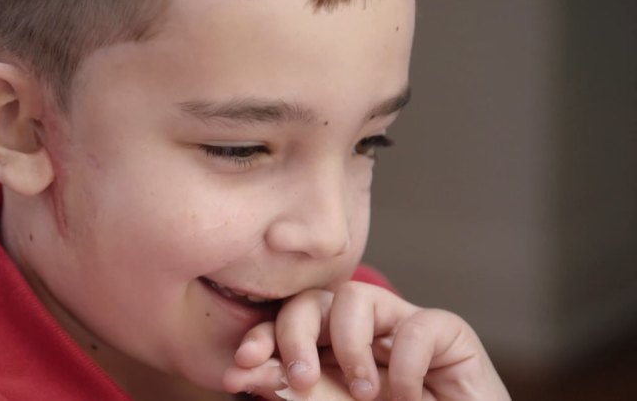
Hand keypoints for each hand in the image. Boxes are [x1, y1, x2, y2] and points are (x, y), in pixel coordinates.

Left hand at [223, 282, 509, 399]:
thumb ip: (295, 394)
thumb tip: (243, 375)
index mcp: (330, 351)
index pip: (286, 325)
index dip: (262, 336)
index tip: (241, 364)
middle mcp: (362, 331)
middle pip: (313, 301)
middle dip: (295, 333)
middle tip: (300, 380)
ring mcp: (401, 326)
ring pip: (356, 296)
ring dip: (350, 345)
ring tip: (364, 393)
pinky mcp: (447, 331)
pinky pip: (416, 326)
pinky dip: (405, 366)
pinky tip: (408, 396)